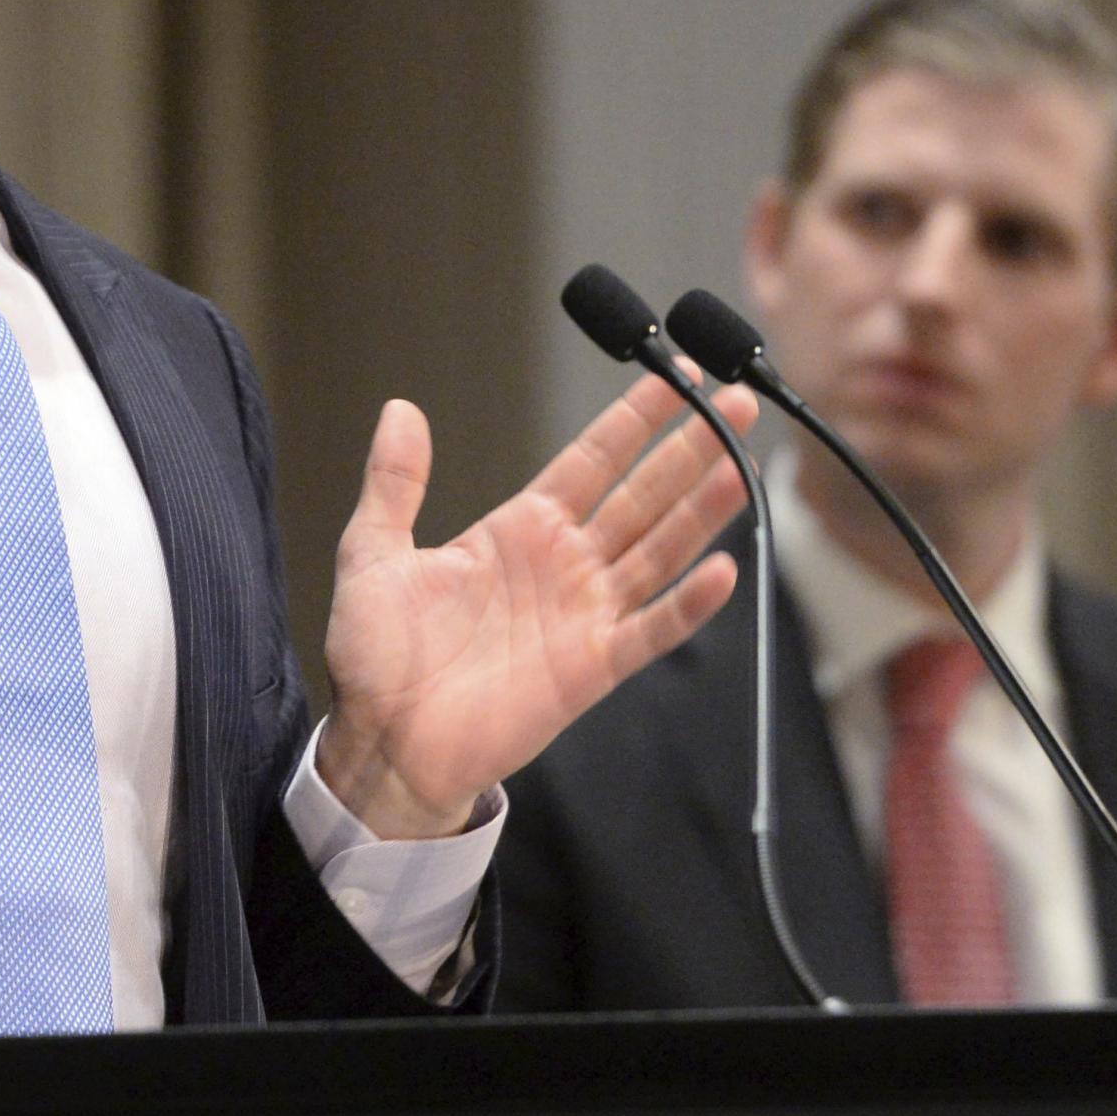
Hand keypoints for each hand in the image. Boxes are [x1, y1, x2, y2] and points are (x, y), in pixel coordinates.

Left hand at [314, 372, 759, 838]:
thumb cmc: (377, 656)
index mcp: (520, 527)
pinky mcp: (593, 667)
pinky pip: (651, 628)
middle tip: (738, 399)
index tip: (676, 373)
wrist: (385, 742)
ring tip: (742, 463)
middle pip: (643, 493)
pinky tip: (724, 569)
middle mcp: (564, 563)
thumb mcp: (374, 553)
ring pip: (660, 549)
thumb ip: (394, 482)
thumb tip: (400, 409)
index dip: (635, 417)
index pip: (593, 458)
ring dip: (703, 508)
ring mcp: (585, 612)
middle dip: (691, 446)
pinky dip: (689, 603)